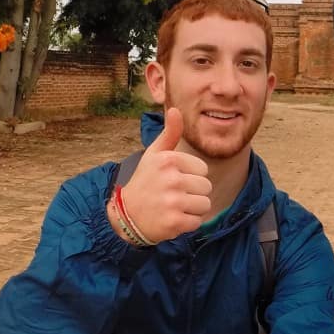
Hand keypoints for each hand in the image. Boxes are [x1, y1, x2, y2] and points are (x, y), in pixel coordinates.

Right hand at [116, 108, 212, 242]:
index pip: (203, 169)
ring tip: (174, 206)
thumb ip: (170, 134)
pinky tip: (172, 218)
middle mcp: (171, 179)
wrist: (127, 215)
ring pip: (205, 204)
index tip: (172, 180)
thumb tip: (176, 110)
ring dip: (192, 209)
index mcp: (168, 160)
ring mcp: (173, 201)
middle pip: (206, 187)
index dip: (191, 176)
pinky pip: (198, 221)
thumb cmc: (146, 181)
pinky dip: (188, 223)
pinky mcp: (175, 222)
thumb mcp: (155, 154)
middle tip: (173, 195)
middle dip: (193, 193)